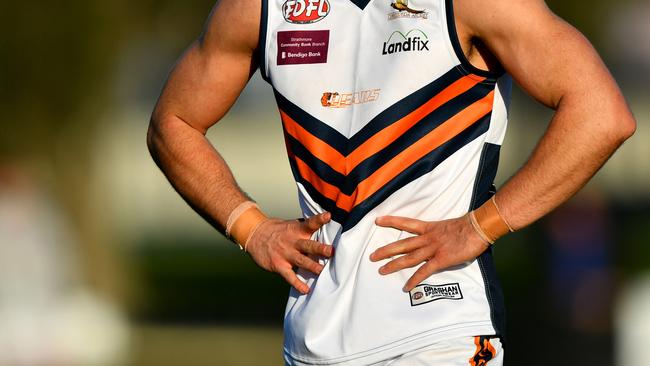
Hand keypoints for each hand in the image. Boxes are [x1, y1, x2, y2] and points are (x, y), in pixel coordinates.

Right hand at [245, 212, 333, 293]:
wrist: (255, 234)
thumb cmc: (278, 230)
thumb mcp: (291, 225)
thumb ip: (306, 228)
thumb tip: (326, 224)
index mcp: (297, 230)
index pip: (310, 223)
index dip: (319, 219)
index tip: (328, 216)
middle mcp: (292, 241)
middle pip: (308, 245)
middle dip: (320, 249)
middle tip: (331, 251)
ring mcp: (285, 254)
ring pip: (301, 261)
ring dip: (312, 267)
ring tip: (322, 272)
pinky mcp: (279, 265)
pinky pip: (289, 276)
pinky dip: (297, 284)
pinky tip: (306, 290)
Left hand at [369, 215, 488, 291]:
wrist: (478, 228)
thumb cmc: (468, 226)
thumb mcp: (449, 226)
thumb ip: (440, 233)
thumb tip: (440, 238)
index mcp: (429, 228)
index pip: (406, 223)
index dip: (391, 221)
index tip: (377, 220)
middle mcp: (427, 238)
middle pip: (402, 244)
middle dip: (386, 250)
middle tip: (372, 256)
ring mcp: (433, 249)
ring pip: (409, 258)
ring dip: (394, 265)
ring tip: (381, 270)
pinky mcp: (441, 260)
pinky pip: (424, 271)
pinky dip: (415, 280)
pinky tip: (406, 287)